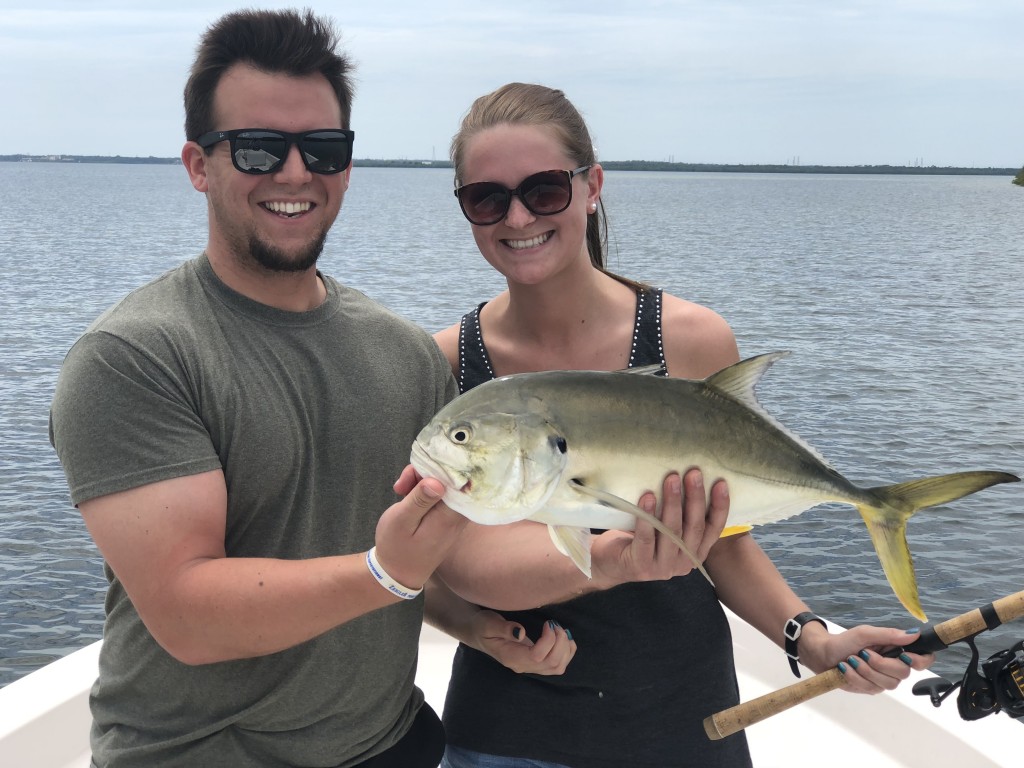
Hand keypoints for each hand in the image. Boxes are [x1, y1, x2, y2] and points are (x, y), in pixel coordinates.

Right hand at [374, 466, 467, 590]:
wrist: (397, 573)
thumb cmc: (397, 548)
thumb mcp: (402, 521)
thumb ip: (420, 500)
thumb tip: (438, 481)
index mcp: (449, 515)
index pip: (458, 480)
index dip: (440, 467)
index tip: (419, 466)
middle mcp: (457, 515)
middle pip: (450, 480)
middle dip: (425, 473)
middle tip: (401, 484)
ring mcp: (452, 516)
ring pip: (443, 485)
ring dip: (421, 482)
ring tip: (400, 490)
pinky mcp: (445, 517)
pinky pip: (439, 495)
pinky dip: (422, 491)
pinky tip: (406, 495)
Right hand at [471, 610, 575, 674]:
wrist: (478, 633)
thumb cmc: (482, 626)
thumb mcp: (488, 623)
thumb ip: (503, 628)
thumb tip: (521, 633)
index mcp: (511, 657)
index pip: (538, 656)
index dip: (549, 640)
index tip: (547, 623)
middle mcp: (522, 666)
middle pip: (552, 664)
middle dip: (560, 642)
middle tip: (555, 624)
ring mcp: (530, 666)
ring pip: (558, 667)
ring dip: (565, 648)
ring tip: (560, 630)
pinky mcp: (536, 663)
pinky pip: (558, 665)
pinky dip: (566, 652)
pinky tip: (562, 637)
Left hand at [591, 469, 728, 585]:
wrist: (608, 562)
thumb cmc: (640, 538)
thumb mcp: (665, 528)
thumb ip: (680, 514)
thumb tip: (687, 477)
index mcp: (694, 553)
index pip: (714, 530)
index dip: (720, 506)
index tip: (721, 483)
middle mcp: (683, 564)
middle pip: (695, 528)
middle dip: (695, 498)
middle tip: (693, 473)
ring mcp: (662, 568)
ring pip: (672, 532)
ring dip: (673, 503)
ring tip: (671, 479)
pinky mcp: (640, 566)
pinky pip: (646, 538)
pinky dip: (647, 516)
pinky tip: (647, 497)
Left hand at [798, 623, 934, 693]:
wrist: (824, 654)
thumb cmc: (845, 641)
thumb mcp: (865, 634)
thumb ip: (889, 635)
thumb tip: (914, 634)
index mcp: (896, 650)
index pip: (923, 658)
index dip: (921, 660)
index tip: (906, 656)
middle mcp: (894, 667)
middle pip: (903, 673)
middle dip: (881, 664)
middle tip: (864, 653)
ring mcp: (883, 680)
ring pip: (887, 684)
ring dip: (866, 670)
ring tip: (851, 660)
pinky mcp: (870, 689)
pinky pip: (870, 688)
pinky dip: (855, 676)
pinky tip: (845, 669)